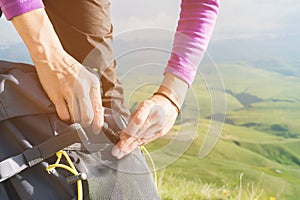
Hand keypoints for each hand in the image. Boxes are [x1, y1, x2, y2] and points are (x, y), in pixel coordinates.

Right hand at [11, 9, 103, 132]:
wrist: (51, 57)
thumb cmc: (69, 66)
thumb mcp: (87, 76)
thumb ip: (92, 91)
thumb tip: (96, 109)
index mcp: (92, 83)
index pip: (98, 108)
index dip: (99, 122)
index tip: (97, 128)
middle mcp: (82, 88)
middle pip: (88, 116)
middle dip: (87, 124)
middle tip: (85, 125)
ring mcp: (69, 93)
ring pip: (76, 117)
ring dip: (76, 120)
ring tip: (75, 117)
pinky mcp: (57, 96)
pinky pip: (63, 114)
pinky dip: (65, 117)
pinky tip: (66, 112)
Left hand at [111, 94, 177, 158]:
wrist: (169, 104)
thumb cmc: (153, 104)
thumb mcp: (143, 105)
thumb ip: (134, 117)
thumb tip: (125, 131)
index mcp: (148, 106)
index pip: (138, 120)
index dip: (130, 130)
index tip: (121, 137)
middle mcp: (155, 116)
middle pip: (140, 132)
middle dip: (127, 142)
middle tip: (117, 151)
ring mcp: (159, 126)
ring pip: (142, 138)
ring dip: (130, 146)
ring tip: (120, 153)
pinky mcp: (161, 132)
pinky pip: (147, 140)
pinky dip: (138, 144)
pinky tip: (130, 150)